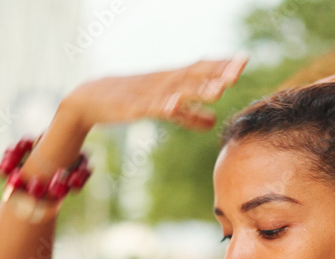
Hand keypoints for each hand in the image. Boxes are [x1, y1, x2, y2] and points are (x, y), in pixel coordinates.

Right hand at [65, 54, 248, 130]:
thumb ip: (190, 116)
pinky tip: (174, 106)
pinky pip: (150, 106)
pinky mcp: (133, 107)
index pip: (200, 68)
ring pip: (177, 90)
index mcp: (172, 80)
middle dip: (216, 73)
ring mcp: (148, 93)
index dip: (221, 64)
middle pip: (194, 75)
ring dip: (199, 89)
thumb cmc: (130, 100)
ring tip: (219, 89)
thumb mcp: (164, 109)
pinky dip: (163, 105)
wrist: (90, 98)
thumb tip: (214, 122)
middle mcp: (163, 81)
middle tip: (239, 70)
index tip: (244, 60)